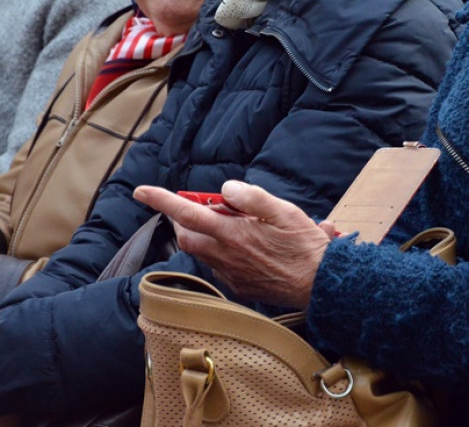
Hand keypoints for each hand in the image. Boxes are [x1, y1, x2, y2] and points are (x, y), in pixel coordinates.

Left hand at [134, 181, 333, 308]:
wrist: (320, 284)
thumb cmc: (305, 246)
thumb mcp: (285, 211)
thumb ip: (252, 197)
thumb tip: (226, 189)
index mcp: (234, 234)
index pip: (188, 214)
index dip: (162, 201)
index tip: (141, 191)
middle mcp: (226, 256)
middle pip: (188, 235)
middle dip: (185, 218)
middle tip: (205, 206)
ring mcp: (230, 274)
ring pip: (202, 251)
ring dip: (206, 235)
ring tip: (234, 225)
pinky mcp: (238, 286)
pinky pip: (218, 266)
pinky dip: (221, 252)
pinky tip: (246, 248)